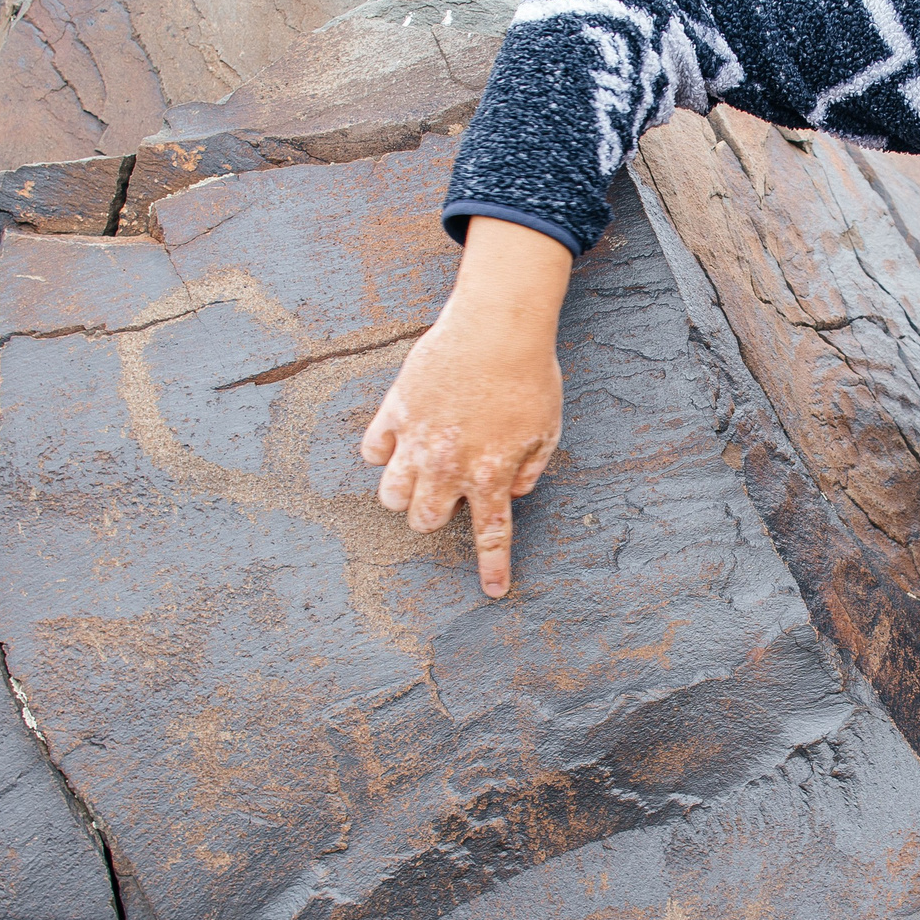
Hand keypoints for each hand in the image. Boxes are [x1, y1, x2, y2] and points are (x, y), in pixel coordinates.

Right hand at [360, 217, 572, 597]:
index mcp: (490, 474)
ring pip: (391, 494)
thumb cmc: (530, 375)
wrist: (498, 326)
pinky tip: (397, 442)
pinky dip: (383, 452)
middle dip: (434, 516)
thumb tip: (513, 495)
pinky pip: (373, 450)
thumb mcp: (547, 430)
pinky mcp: (395, 410)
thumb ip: (529, 469)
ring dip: (403, 493)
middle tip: (444, 495)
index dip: (492, 568)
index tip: (493, 593)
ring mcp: (417, 440)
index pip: (490, 535)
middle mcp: (449, 466)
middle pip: (424, 519)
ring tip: (416, 476)